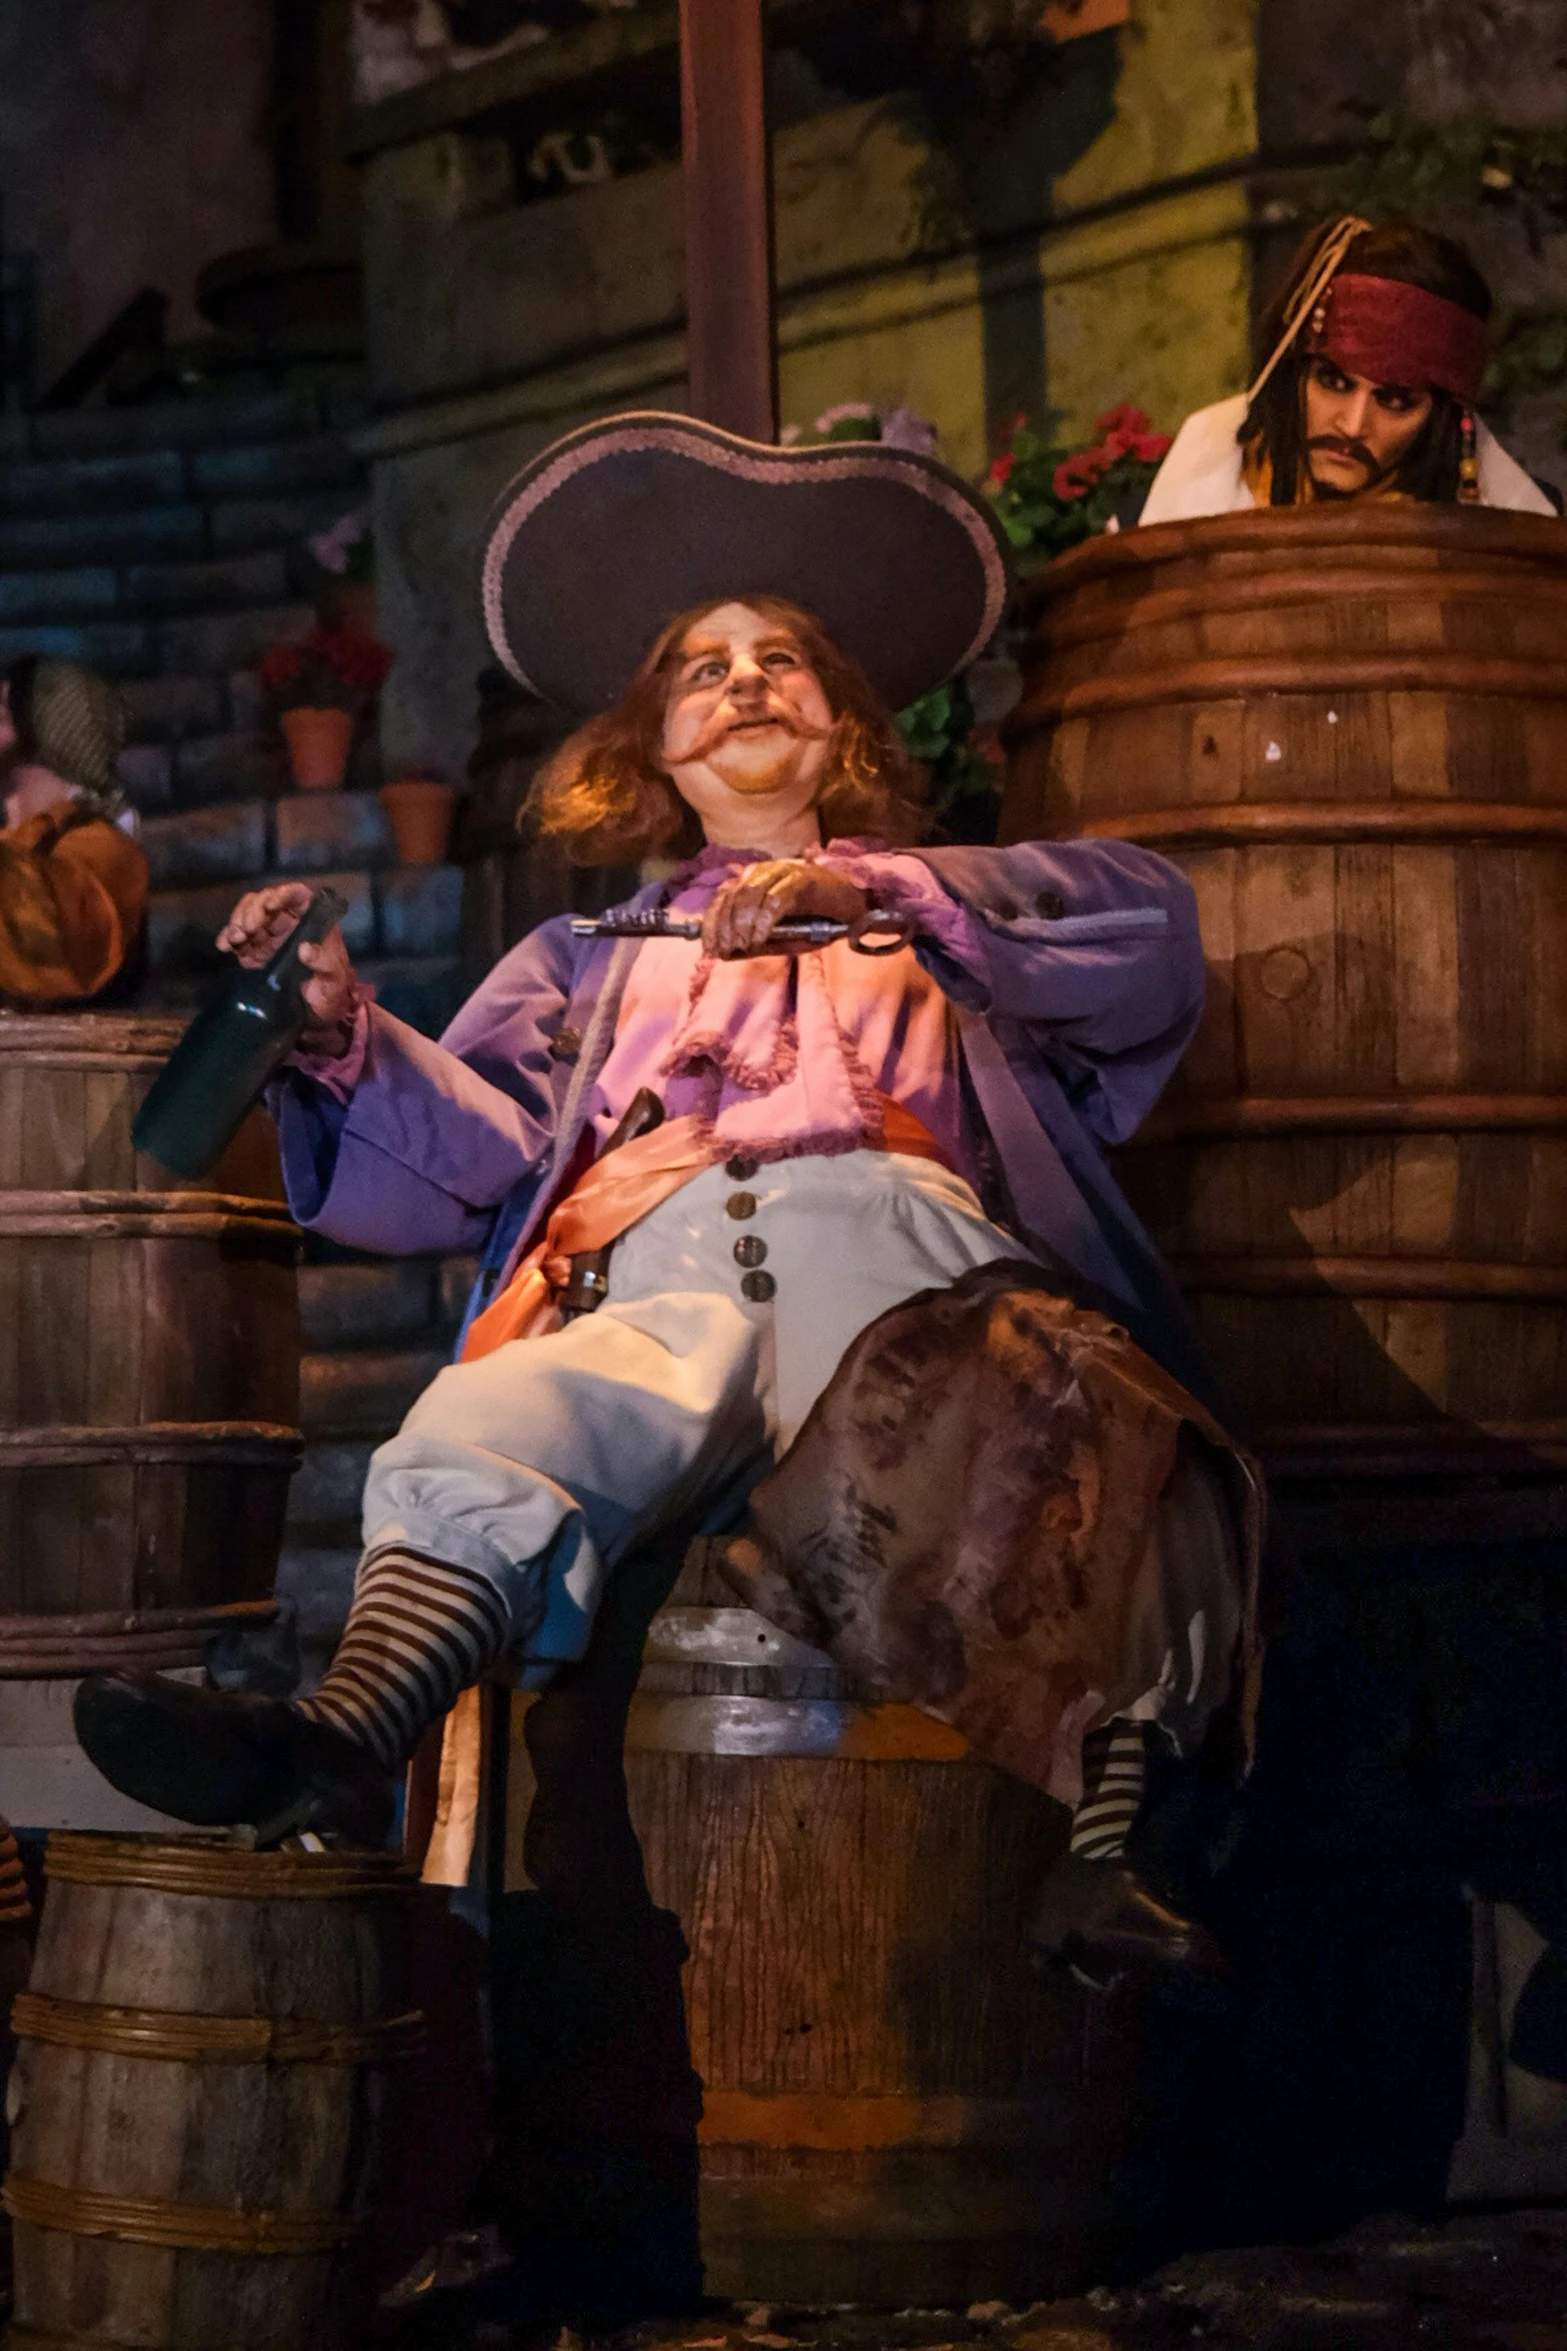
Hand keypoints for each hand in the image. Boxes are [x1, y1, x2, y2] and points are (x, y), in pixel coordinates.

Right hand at [217, 883, 357, 1051]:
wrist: (317, 1015)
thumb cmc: (332, 993)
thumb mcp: (334, 980)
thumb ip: (325, 963)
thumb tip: (305, 948)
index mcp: (312, 923)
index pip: (298, 896)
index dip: (283, 894)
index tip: (270, 906)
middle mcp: (289, 923)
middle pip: (266, 902)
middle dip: (252, 911)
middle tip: (246, 930)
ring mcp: (270, 935)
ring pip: (248, 914)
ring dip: (237, 922)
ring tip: (234, 939)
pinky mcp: (254, 950)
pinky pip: (237, 936)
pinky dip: (227, 937)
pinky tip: (223, 946)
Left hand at [701, 861, 868, 959]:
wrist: (855, 910)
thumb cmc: (818, 922)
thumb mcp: (782, 937)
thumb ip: (755, 942)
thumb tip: (727, 953)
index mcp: (755, 881)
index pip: (724, 897)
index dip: (711, 922)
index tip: (709, 947)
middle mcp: (765, 871)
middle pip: (733, 896)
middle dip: (724, 926)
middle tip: (725, 950)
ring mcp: (784, 872)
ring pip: (751, 895)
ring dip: (742, 925)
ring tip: (743, 946)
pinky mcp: (802, 879)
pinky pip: (775, 900)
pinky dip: (764, 922)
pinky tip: (760, 939)